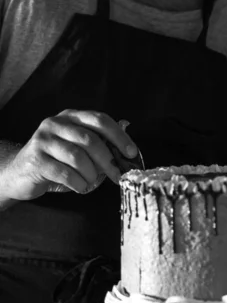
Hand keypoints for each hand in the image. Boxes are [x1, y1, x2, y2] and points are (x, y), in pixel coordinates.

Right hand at [1, 110, 136, 200]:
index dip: (118, 136)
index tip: (132, 152)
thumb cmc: (56, 161)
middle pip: (90, 139)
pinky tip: (80, 186)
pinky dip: (78, 183)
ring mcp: (44, 140)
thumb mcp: (77, 147)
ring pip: (77, 157)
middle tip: (117, 175)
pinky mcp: (35, 159)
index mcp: (71, 116)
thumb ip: (100, 144)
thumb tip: (128, 150)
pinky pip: (64, 173)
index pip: (100, 119)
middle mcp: (56, 123)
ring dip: (91, 174)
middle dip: (108, 160)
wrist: (19, 173)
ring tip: (92, 182)